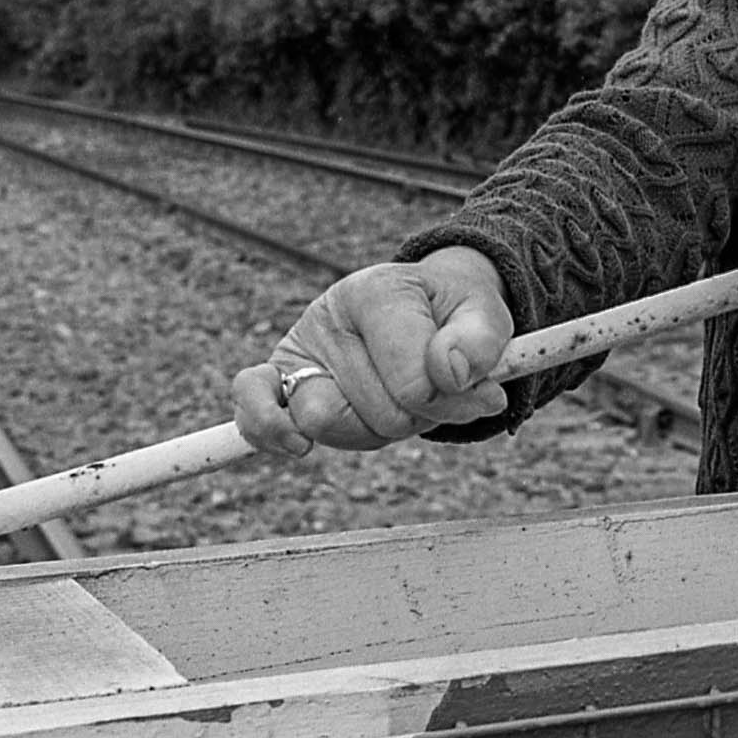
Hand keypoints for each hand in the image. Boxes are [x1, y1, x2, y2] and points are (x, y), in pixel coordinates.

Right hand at [233, 247, 515, 454]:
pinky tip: (296, 445)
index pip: (415, 382)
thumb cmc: (454, 315)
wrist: (426, 305)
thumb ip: (479, 341)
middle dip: (419, 417)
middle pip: (379, 411)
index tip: (484, 392)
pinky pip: (251, 402)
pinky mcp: (277, 376)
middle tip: (435, 391)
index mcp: (379, 292)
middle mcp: (329, 313)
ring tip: (396, 400)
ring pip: (324, 422)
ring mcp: (299, 346)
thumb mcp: (486, 316)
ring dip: (375, 431)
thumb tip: (450, 373)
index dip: (456, 402)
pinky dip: (269, 428)